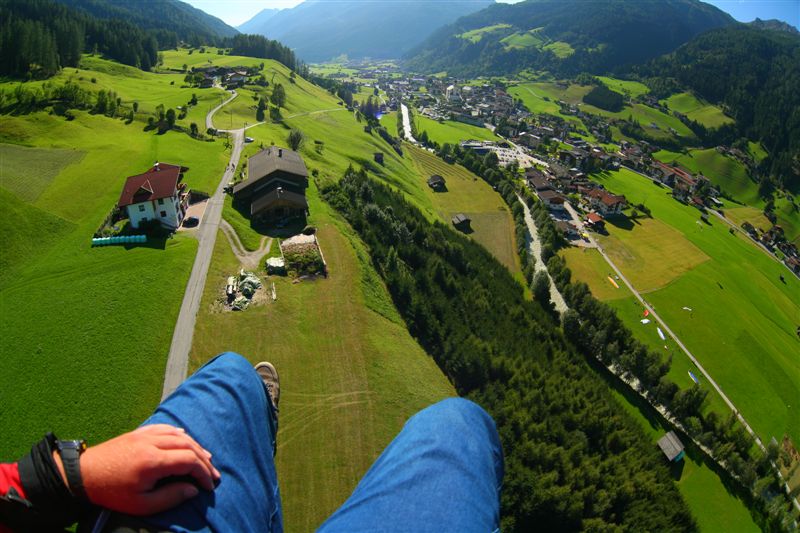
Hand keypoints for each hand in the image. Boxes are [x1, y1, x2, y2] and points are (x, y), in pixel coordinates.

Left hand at [54, 424, 220, 514]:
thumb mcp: (141, 504)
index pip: (190, 460)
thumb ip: (170, 497)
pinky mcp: (138, 433)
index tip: (208, 486)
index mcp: (154, 461)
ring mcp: (145, 435)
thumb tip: (192, 489)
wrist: (82, 475)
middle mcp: (153, 443)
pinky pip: (165, 428)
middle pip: (188, 445)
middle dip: (204, 460)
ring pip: (179, 435)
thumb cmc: (111, 493)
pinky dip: (179, 433)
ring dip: (195, 446)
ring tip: (205, 458)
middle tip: (212, 474)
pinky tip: (185, 438)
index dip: (204, 473)